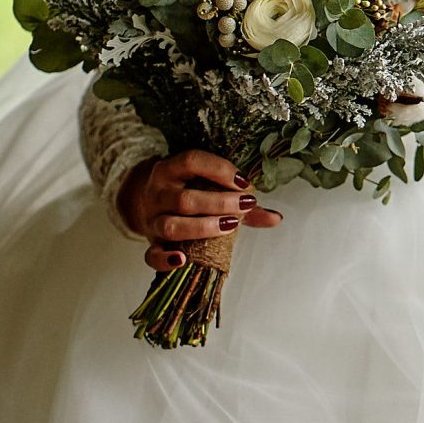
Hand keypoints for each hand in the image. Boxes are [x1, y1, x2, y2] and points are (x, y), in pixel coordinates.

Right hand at [117, 151, 282, 272]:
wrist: (147, 204)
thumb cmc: (189, 193)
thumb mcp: (209, 188)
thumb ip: (241, 202)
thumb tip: (276, 218)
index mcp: (171, 170)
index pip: (191, 161)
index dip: (219, 170)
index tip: (245, 183)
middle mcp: (157, 193)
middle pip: (185, 199)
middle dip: (219, 203)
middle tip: (245, 205)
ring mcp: (151, 219)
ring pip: (171, 226)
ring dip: (202, 228)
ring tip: (230, 227)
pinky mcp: (150, 243)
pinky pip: (152, 255)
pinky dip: (166, 259)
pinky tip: (183, 260)